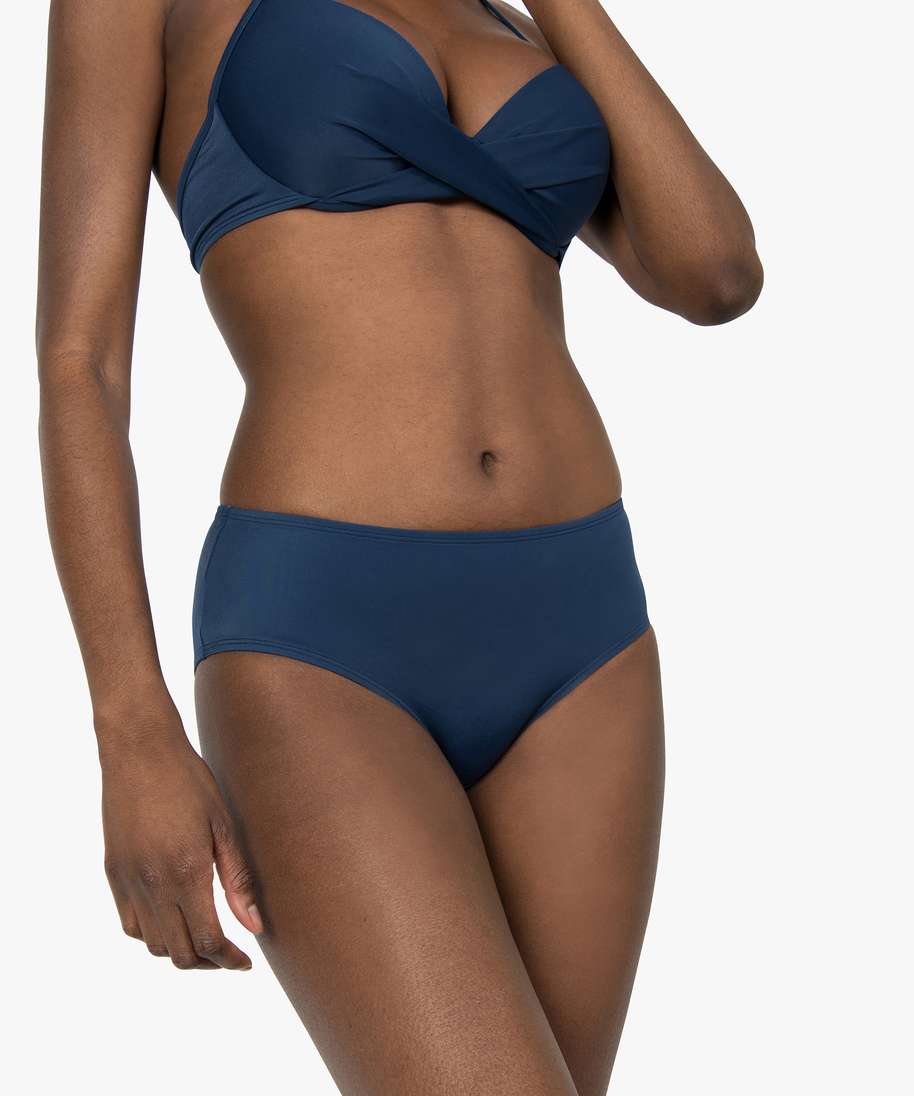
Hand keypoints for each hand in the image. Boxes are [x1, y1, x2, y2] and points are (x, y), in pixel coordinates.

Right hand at [99, 707, 263, 970]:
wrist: (140, 751)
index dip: (228, 960)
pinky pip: (130, 924)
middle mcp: (153, 885)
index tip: (245, 962)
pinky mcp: (113, 872)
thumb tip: (255, 926)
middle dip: (208, 961)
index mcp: (186, 873)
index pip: (207, 941)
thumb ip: (239, 880)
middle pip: (178, 952)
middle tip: (229, 952)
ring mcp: (128, 881)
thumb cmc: (189, 780)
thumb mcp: (223, 825)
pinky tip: (173, 917)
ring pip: (152, 944)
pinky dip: (152, 933)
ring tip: (204, 935)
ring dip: (180, 949)